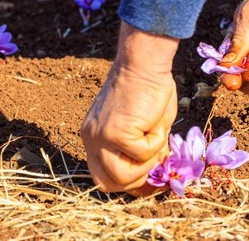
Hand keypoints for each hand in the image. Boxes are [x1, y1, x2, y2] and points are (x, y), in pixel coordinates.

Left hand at [81, 22, 177, 194]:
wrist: (144, 65)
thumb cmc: (147, 89)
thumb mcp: (140, 127)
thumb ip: (138, 150)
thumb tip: (153, 172)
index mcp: (93, 136)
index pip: (101, 175)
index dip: (125, 181)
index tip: (147, 176)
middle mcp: (91, 138)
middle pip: (107, 183)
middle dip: (135, 180)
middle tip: (152, 161)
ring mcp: (101, 137)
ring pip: (122, 177)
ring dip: (147, 164)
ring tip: (155, 139)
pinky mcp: (117, 134)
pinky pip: (143, 155)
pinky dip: (157, 141)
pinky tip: (154, 120)